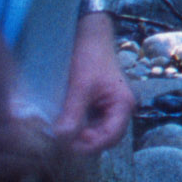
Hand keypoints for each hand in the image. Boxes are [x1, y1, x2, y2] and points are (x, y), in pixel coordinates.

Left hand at [55, 8, 132, 155]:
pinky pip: (89, 123)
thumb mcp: (80, 86)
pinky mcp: (97, 104)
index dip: (89, 146)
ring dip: (78, 136)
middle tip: (59, 143)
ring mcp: (108, 107)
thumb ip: (73, 114)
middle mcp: (119, 109)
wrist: (88, 34)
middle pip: (104, 138)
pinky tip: (61, 125)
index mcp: (123, 105)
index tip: (65, 147)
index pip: (110, 138)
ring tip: (58, 135)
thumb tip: (60, 140)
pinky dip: (76, 127)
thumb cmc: (90, 56)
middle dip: (82, 143)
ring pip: (95, 132)